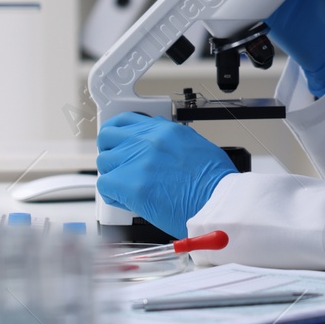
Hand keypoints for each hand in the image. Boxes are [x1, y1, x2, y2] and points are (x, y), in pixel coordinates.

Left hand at [96, 112, 236, 236]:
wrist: (219, 202)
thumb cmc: (215, 182)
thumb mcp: (197, 146)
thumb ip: (172, 142)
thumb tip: (160, 147)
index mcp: (165, 130)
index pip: (127, 120)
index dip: (118, 133)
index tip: (117, 141)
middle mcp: (149, 141)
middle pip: (109, 138)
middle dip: (111, 151)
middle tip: (119, 165)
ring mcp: (138, 161)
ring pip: (105, 163)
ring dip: (113, 175)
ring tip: (128, 188)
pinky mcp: (131, 184)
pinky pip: (106, 186)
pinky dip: (114, 195)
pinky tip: (129, 200)